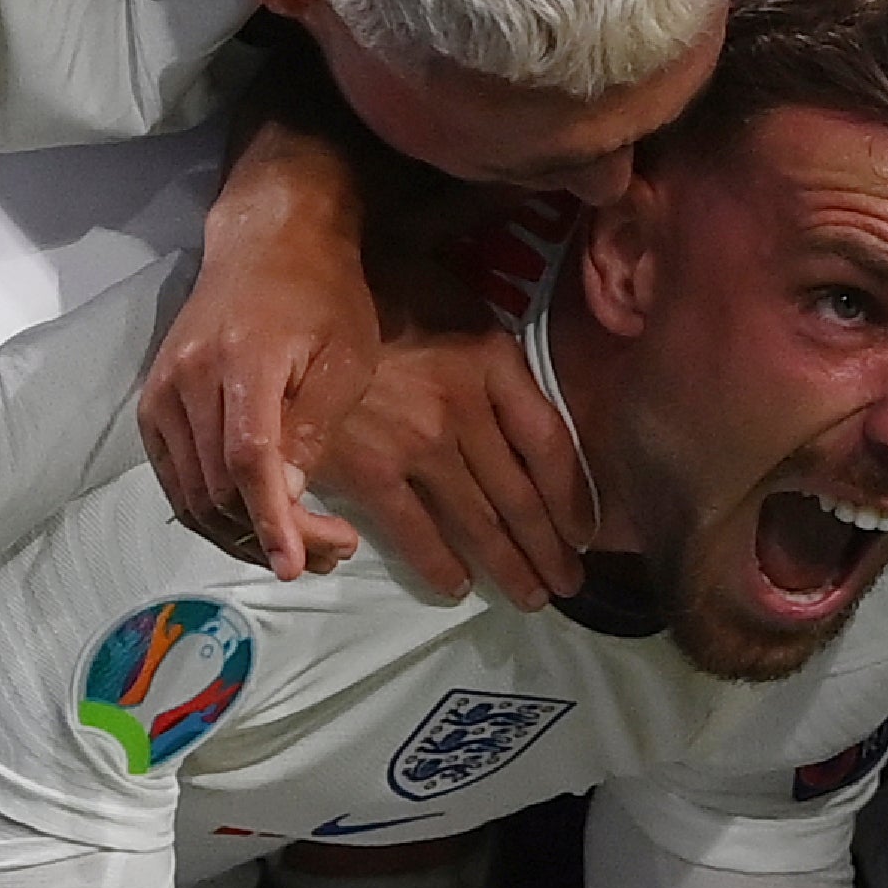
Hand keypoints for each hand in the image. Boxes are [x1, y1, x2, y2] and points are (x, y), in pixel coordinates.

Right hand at [147, 123, 381, 574]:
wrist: (265, 244)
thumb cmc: (322, 297)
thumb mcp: (346, 356)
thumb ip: (315, 426)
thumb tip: (290, 497)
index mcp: (241, 360)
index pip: (248, 459)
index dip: (270, 519)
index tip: (297, 566)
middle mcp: (187, 378)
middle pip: (219, 487)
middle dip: (271, 535)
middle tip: (331, 553)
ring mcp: (160, 393)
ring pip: (191, 494)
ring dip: (242, 535)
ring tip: (303, 548)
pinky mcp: (151, 406)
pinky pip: (175, 480)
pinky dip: (211, 514)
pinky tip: (256, 525)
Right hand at [312, 317, 596, 608]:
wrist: (300, 292)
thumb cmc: (387, 292)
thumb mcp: (461, 308)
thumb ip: (500, 364)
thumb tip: (535, 418)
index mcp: (493, 362)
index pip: (550, 445)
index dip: (574, 497)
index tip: (587, 530)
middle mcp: (463, 407)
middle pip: (520, 494)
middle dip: (549, 548)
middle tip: (569, 583)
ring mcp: (415, 442)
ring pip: (476, 519)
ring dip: (508, 565)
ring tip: (531, 595)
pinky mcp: (367, 467)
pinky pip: (413, 528)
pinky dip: (439, 563)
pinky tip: (459, 587)